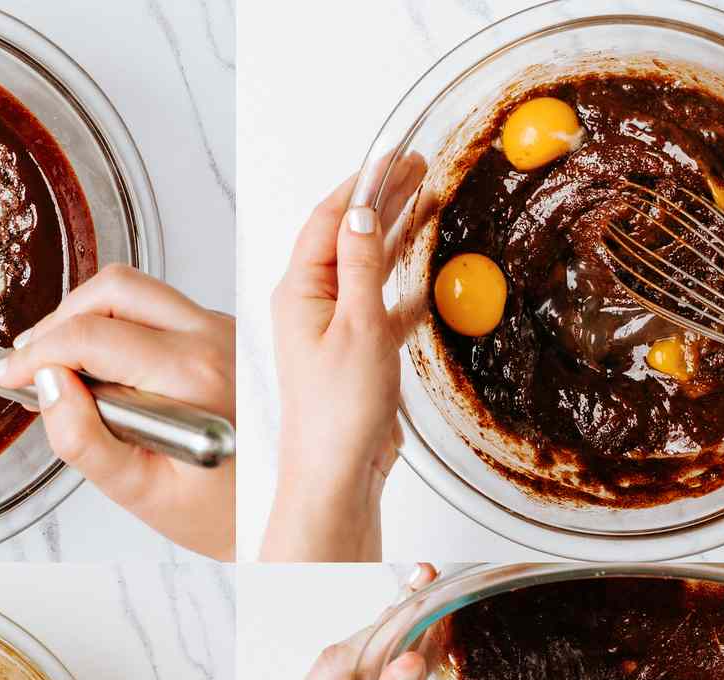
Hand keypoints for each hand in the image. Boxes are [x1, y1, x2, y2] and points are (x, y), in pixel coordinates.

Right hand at [0, 265, 234, 559]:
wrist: (280, 511)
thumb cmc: (223, 512)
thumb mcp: (141, 492)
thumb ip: (83, 440)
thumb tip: (47, 385)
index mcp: (193, 375)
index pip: (91, 337)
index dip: (36, 354)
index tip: (9, 375)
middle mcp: (214, 339)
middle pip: (114, 289)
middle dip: (60, 320)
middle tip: (31, 363)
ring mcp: (224, 330)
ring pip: (137, 291)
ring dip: (88, 319)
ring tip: (62, 367)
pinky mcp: (223, 333)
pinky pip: (160, 309)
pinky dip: (120, 327)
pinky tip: (106, 373)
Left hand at [261, 158, 424, 560]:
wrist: (337, 476)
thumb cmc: (337, 415)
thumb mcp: (359, 326)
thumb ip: (362, 266)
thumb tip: (363, 212)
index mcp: (299, 292)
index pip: (328, 218)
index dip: (363, 182)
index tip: (396, 158)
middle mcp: (310, 306)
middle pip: (346, 236)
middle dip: (380, 199)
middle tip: (417, 168)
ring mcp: (331, 330)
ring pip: (365, 268)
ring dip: (393, 235)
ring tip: (423, 202)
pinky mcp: (353, 355)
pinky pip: (378, 305)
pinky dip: (402, 283)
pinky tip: (424, 273)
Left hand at [267, 581, 456, 679]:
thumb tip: (406, 657)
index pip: (335, 668)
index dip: (379, 636)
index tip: (420, 609)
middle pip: (341, 664)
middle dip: (388, 636)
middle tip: (431, 597)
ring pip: (349, 669)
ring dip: (390, 647)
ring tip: (429, 614)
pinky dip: (385, 668)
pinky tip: (416, 645)